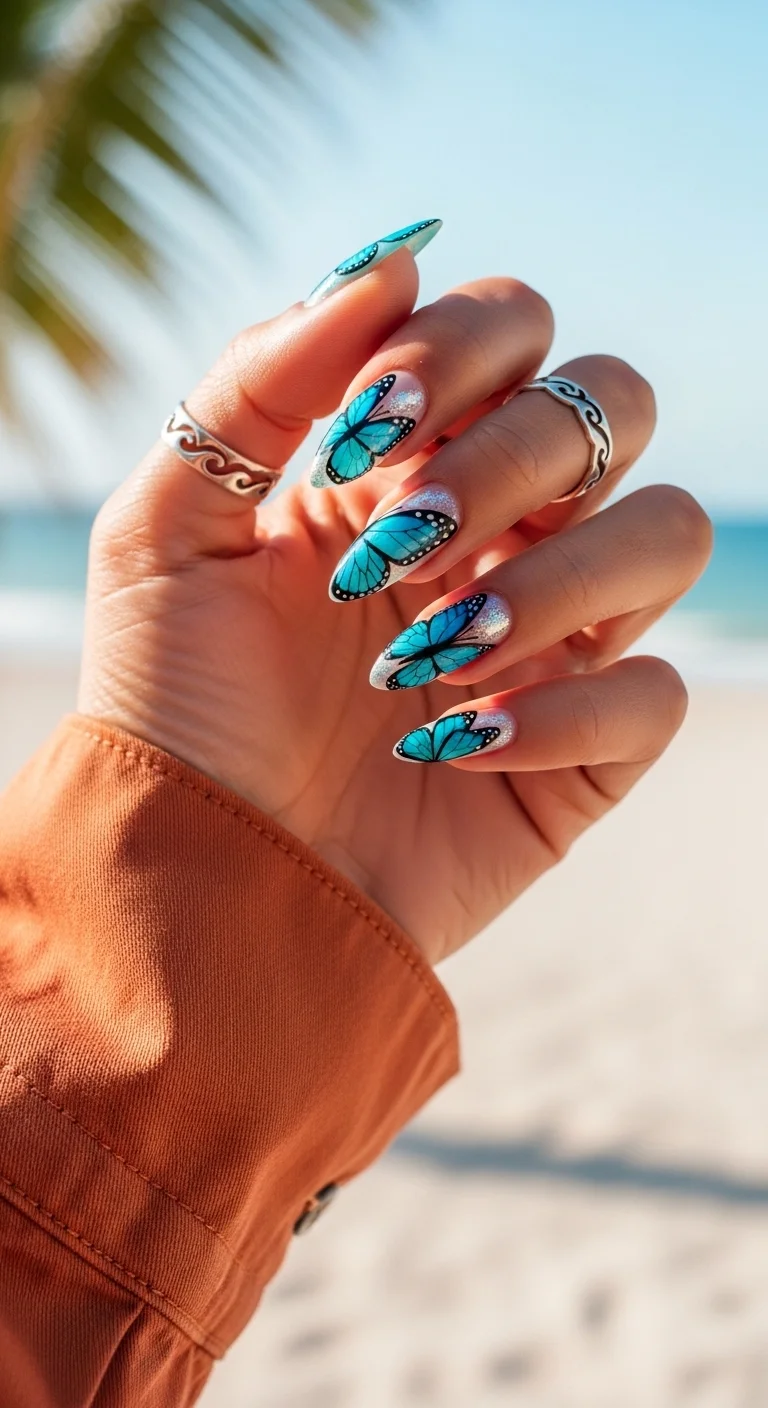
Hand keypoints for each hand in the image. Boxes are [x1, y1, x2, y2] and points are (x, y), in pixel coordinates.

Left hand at [80, 245, 711, 962]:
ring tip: (436, 648)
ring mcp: (548, 638)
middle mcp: (494, 533)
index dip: (464, 350)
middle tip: (400, 546)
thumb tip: (391, 258)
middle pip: (610, 405)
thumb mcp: (163, 530)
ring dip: (558, 576)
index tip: (368, 432)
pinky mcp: (581, 751)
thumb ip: (257, 383)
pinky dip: (567, 711)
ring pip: (667, 533)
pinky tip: (460, 741)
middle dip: (512, 458)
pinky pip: (653, 692)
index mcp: (405, 467)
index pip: (513, 328)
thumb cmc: (171, 707)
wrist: (196, 876)